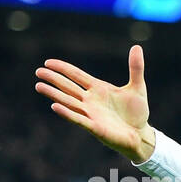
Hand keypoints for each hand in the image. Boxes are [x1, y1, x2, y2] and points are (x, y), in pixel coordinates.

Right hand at [35, 44, 155, 162]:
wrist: (141, 135)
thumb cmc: (137, 113)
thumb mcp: (138, 88)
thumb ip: (135, 68)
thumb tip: (137, 47)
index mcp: (98, 89)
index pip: (76, 75)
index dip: (63, 68)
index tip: (48, 62)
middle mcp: (91, 100)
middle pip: (68, 87)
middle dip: (54, 79)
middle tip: (38, 72)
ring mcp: (91, 113)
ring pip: (68, 101)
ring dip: (54, 94)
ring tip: (39, 86)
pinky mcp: (95, 127)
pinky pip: (78, 119)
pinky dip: (67, 113)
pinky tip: (54, 106)